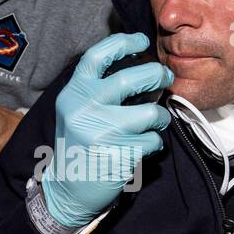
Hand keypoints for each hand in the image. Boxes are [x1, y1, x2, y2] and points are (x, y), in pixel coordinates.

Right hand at [40, 33, 172, 227]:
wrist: (69, 192)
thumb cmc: (79, 147)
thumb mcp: (76, 112)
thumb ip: (97, 89)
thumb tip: (138, 64)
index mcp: (73, 95)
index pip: (97, 57)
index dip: (122, 43)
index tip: (142, 41)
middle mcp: (85, 110)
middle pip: (131, 79)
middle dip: (156, 75)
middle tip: (164, 79)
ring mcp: (102, 133)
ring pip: (151, 113)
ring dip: (160, 118)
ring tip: (155, 123)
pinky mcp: (120, 155)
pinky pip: (153, 140)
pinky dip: (155, 143)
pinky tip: (144, 148)